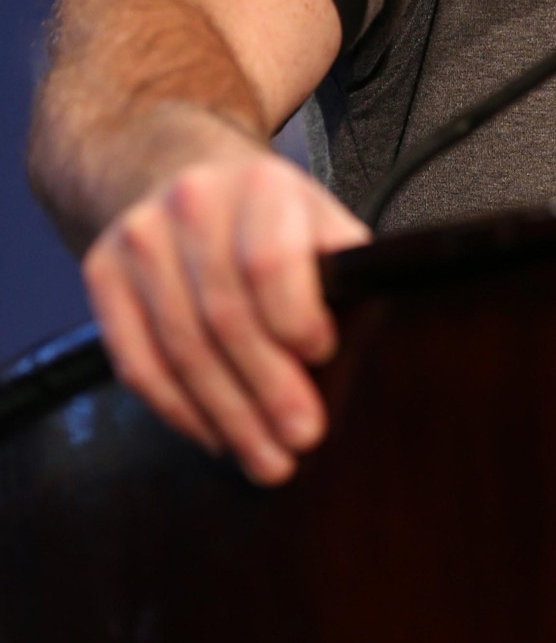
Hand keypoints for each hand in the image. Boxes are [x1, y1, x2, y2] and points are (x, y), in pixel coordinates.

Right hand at [83, 150, 370, 484]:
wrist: (199, 185)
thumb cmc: (278, 223)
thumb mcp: (326, 229)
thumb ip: (347, 279)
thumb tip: (365, 355)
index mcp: (262, 185)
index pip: (269, 262)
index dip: (295, 319)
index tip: (321, 358)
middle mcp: (193, 202)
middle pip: (225, 317)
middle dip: (267, 390)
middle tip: (299, 440)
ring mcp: (140, 236)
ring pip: (181, 348)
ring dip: (227, 416)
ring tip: (264, 457)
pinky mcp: (102, 271)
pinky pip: (136, 362)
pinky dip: (178, 410)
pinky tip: (213, 435)